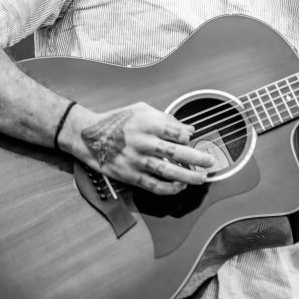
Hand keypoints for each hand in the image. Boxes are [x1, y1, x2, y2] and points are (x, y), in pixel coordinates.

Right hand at [76, 102, 214, 194]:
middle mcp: (143, 142)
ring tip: (201, 178)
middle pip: (176, 153)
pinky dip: (169, 188)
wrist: (88, 136)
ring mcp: (136, 160)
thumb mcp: (141, 109)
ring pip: (167, 172)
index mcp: (148, 123)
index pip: (177, 132)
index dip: (188, 137)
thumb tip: (189, 128)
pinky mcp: (130, 175)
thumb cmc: (117, 120)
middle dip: (197, 159)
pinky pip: (153, 185)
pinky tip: (180, 187)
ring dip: (187, 176)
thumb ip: (167, 118)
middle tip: (210, 162)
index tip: (191, 140)